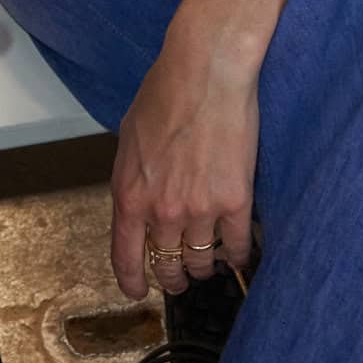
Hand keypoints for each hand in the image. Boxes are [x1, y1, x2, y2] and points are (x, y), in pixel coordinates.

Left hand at [110, 0, 263, 300]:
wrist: (205, 71)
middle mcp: (162, 210)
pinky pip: (236, 245)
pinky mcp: (235, 201)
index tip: (137, 291)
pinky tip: (236, 256)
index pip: (125, 256)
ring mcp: (200, 209)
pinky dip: (236, 256)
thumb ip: (133, 178)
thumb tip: (139, 199)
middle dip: (171, 278)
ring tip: (207, 267)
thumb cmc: (165, 93)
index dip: (131, 281)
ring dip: (203, 269)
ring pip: (200, 261)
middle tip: (178, 279)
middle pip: (166, 265)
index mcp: (129, 194)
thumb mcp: (130, 139)